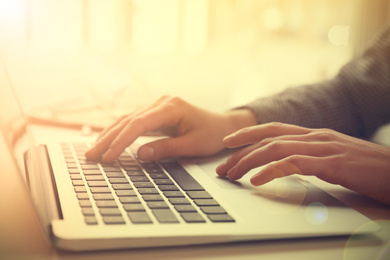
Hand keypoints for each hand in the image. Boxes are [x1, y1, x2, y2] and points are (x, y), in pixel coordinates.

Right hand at [85, 96, 256, 161]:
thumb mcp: (192, 145)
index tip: (109, 157)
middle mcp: (161, 103)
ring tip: (93, 150)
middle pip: (128, 120)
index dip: (121, 141)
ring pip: (127, 120)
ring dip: (110, 135)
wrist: (223, 125)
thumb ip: (166, 149)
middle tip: (91, 156)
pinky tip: (107, 140)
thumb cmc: (212, 134)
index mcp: (171, 107)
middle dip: (108, 139)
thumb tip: (138, 154)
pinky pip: (133, 121)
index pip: (138, 124)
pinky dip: (119, 132)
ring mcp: (157, 106)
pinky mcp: (156, 113)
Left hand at [216, 122, 389, 204]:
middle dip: (240, 152)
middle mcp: (316, 136)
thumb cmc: (368, 168)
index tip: (228, 143)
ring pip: (276, 148)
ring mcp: (324, 147)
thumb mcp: (334, 158)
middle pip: (268, 138)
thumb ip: (311, 157)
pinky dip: (272, 171)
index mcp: (315, 135)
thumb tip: (287, 164)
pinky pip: (294, 164)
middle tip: (222, 168)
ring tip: (232, 175)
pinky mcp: (333, 163)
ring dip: (249, 162)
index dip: (248, 133)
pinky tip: (258, 181)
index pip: (273, 129)